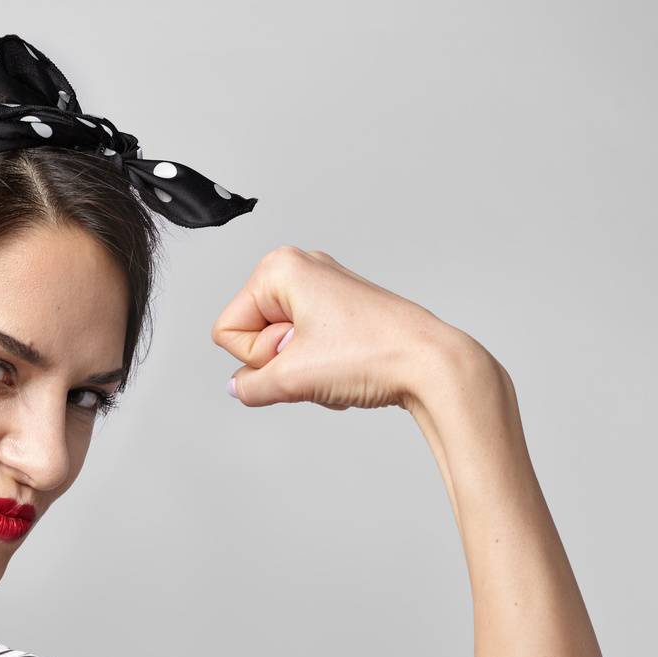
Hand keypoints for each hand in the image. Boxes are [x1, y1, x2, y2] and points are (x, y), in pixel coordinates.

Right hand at [211, 246, 482, 410]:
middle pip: (254, 335)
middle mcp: (301, 268)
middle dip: (281, 361)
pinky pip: (307, 346)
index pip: (227, 330)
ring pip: (282, 345)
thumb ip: (250, 387)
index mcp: (279, 269)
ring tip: (336, 365)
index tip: (295, 354)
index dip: (255, 357)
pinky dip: (320, 366)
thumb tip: (239, 388)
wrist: (431, 364)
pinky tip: (346, 369)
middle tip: (319, 360)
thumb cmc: (374, 355)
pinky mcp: (343, 309)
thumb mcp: (292, 379)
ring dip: (302, 368)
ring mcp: (325, 288)